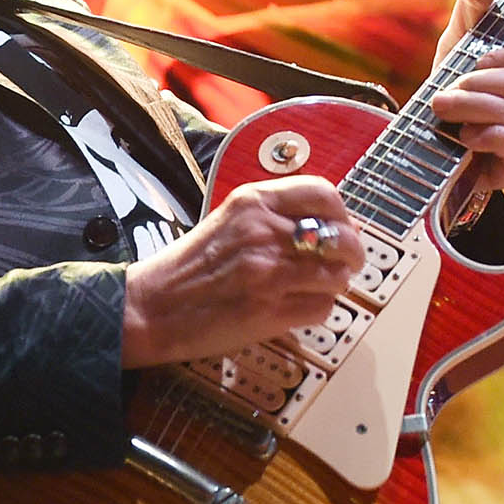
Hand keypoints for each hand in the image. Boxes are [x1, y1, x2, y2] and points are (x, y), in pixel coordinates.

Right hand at [120, 176, 363, 366]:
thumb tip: (331, 225)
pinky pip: (321, 308)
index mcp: (254, 201)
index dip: (341, 214)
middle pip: (341, 237)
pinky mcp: (270, 310)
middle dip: (351, 254)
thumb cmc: (191, 265)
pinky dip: (318, 310)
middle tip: (345, 263)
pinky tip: (298, 308)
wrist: (152, 307)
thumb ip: (275, 216)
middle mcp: (265, 231)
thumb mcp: (230, 221)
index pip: (324, 193)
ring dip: (334, 285)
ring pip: (337, 275)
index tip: (341, 227)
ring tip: (316, 287)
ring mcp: (269, 271)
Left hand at [429, 0, 503, 194]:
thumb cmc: (463, 84)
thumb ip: (477, 1)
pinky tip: (463, 136)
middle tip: (447, 88)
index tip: (479, 58)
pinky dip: (481, 136)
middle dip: (479, 84)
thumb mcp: (465, 40)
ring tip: (443, 107)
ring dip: (471, 108)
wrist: (442, 142)